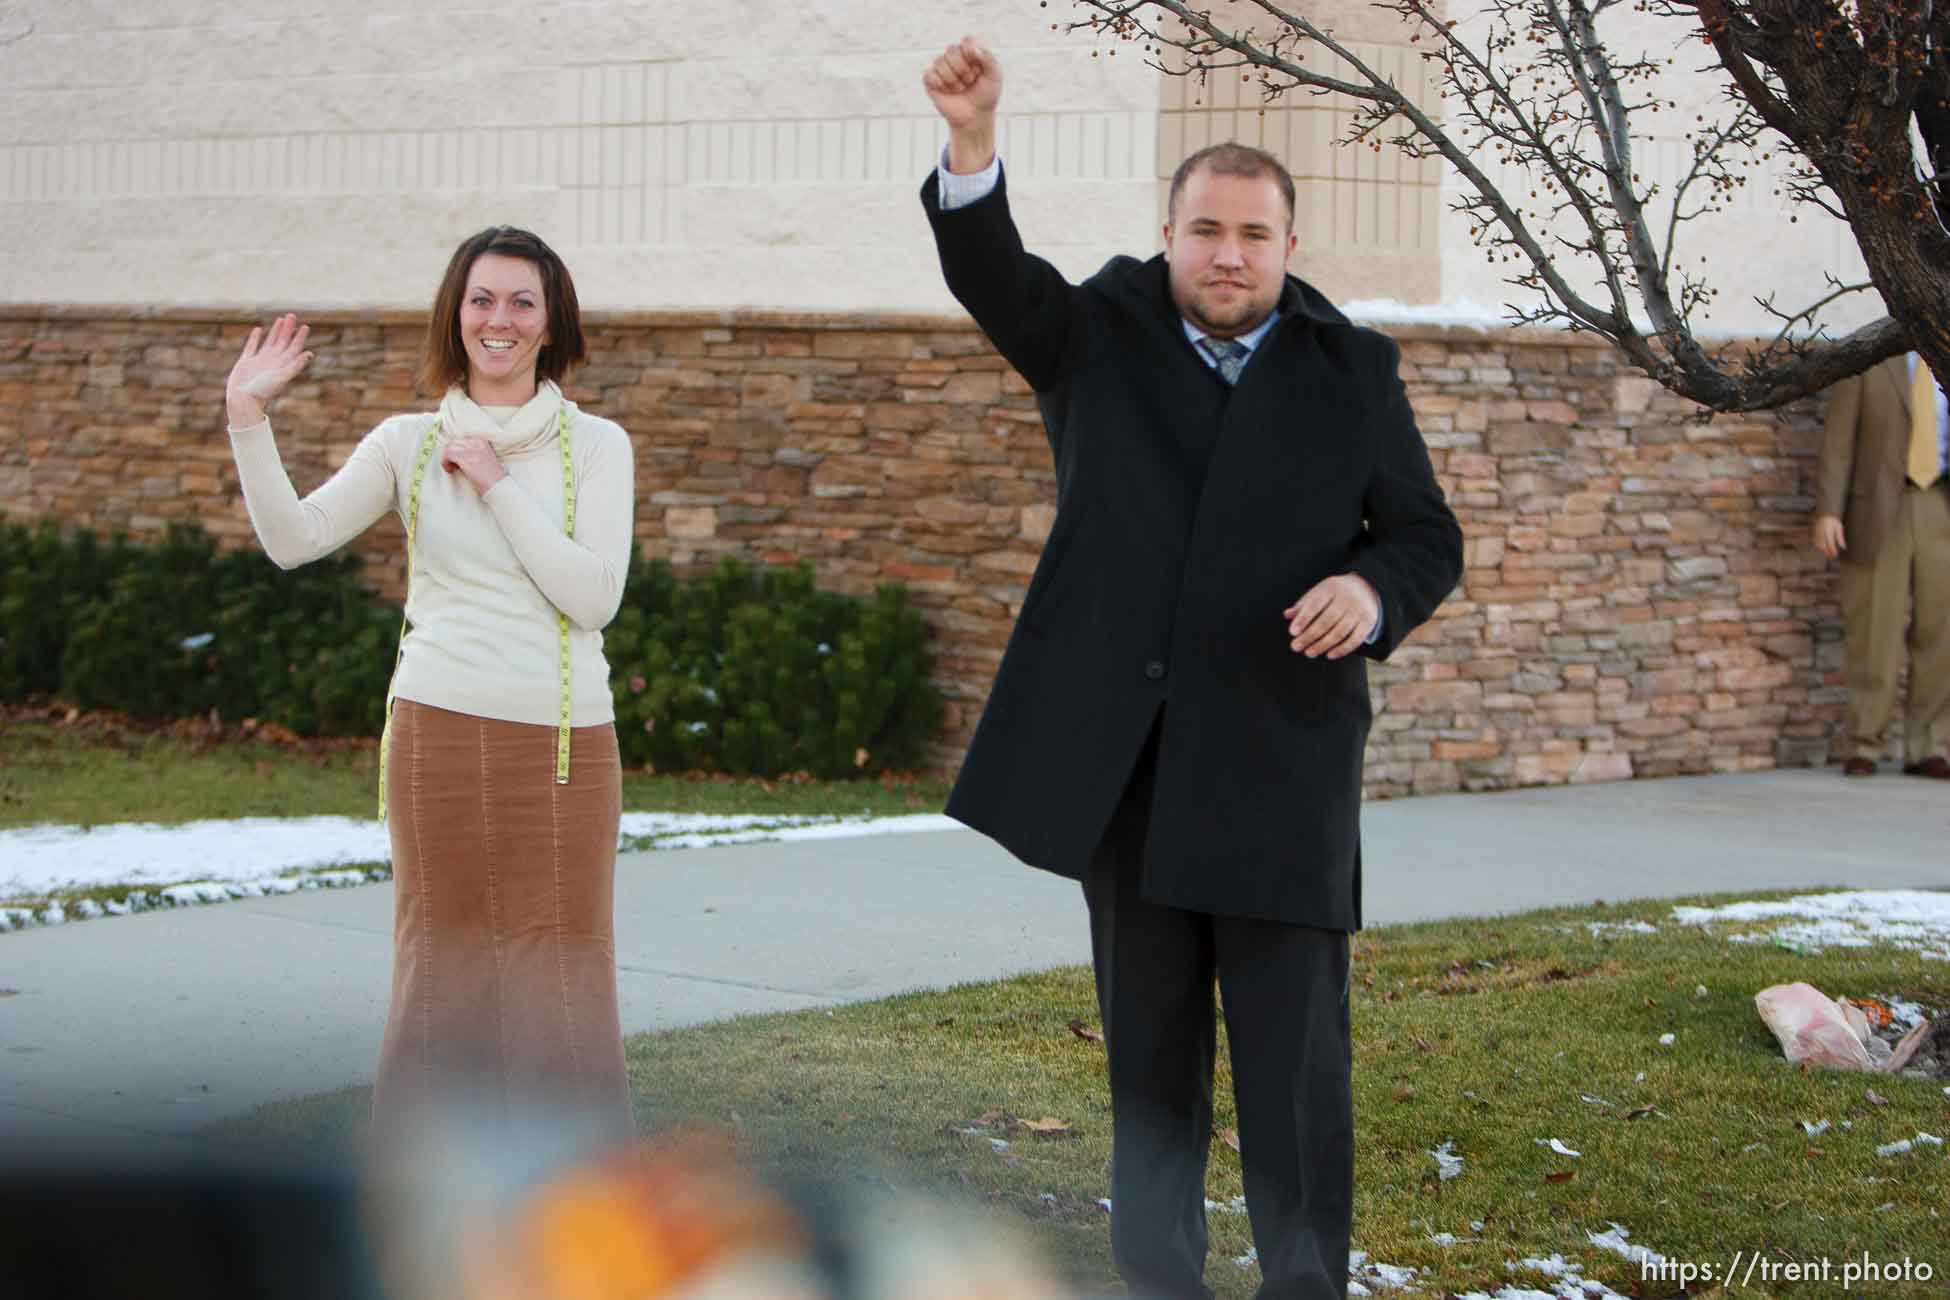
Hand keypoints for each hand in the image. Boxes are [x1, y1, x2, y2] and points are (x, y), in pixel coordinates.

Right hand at [225, 313, 312, 426]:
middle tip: (292, 315)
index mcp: (282, 365)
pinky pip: (252, 347)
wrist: (243, 399)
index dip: (299, 337)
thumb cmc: (263, 390)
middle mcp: (273, 362)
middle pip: (283, 342)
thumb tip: (309, 354)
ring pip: (269, 342)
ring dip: (275, 331)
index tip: (305, 326)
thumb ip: (295, 366)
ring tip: (280, 320)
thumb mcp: (282, 377)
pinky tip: (258, 330)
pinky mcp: (246, 362)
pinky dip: (255, 338)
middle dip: (288, 329)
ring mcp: (260, 361)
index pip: (294, 348)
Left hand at [440, 436, 507, 496]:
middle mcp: (476, 443)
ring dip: (447, 459)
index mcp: (482, 442)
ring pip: (449, 447)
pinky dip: (445, 463)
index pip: (462, 440)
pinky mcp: (465, 458)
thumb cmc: (493, 478)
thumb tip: (459, 456)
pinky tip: (450, 471)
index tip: (458, 462)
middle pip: (454, 442)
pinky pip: (448, 455)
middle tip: (454, 466)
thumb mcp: (485, 459)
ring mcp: (470, 450)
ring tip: (451, 469)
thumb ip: (474, 454)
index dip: (457, 450)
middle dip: (450, 454)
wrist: (499, 486)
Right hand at [922, 36, 1001, 171]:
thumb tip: (971, 48)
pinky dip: (940, 84)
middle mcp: (954, 56)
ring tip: (960, 88)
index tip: (979, 69)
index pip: (967, 41)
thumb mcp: (995, 76)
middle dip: (963, 69)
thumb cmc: (986, 95)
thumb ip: (988, 58)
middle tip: (970, 81)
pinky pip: (929, 74)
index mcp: (969, 51)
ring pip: (940, 61)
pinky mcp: (930, 80)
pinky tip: (947, 91)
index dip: (972, 54)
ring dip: (953, 79)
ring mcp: (941, 67)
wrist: (975, 117)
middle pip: (952, 50)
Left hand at [1285, 574, 1380, 659]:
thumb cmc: (1335, 594)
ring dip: (1322, 645)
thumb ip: (1303, 605)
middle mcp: (1347, 598)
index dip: (1303, 619)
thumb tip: (1287, 615)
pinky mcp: (1368, 622)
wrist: (1366, 587)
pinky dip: (1342, 649)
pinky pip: (1355, 640)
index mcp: (1331, 588)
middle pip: (1326, 621)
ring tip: (1309, 652)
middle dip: (1309, 636)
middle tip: (1296, 646)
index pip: (1315, 604)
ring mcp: (1359, 611)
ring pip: (1339, 632)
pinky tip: (1329, 655)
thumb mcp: (1319, 592)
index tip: (1293, 632)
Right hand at [1812, 513, 1845, 558]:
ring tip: (1827, 555)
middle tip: (1832, 557)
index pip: (1830, 543)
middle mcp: (1821, 533)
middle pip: (1823, 545)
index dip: (1832, 550)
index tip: (1835, 555)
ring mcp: (1817, 533)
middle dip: (1827, 552)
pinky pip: (1815, 542)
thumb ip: (1840, 537)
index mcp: (1828, 531)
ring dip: (1823, 551)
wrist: (1824, 514)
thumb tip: (1843, 547)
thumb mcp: (1839, 527)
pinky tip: (1822, 549)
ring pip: (1818, 545)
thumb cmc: (1833, 521)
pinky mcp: (1814, 534)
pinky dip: (1818, 547)